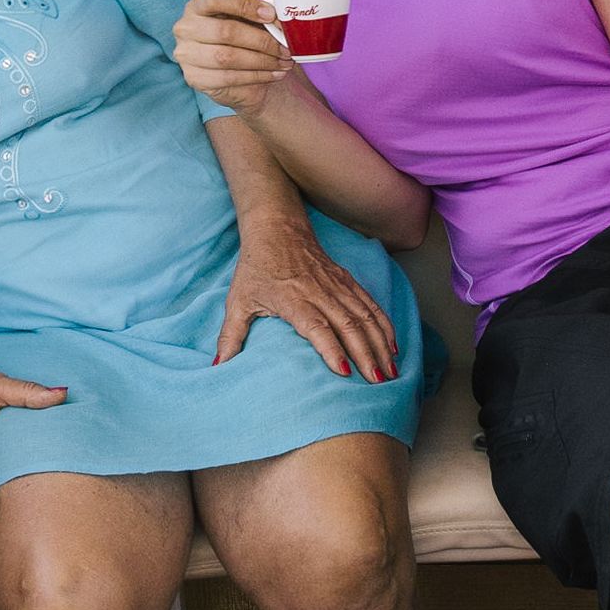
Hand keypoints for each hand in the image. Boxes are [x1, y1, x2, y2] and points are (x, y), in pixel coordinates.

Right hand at [174, 0, 295, 116]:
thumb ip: (269, 6)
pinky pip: (228, 78)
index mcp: (197, 5)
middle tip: (286, 47)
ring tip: (285, 62)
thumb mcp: (255, 18)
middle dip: (262, 41)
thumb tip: (285, 0)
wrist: (238, 73)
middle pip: (225, 31)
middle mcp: (185, 28)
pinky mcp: (195, 78)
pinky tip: (275, 74)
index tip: (272, 15)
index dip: (245, 5)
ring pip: (227, 57)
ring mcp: (186, 55)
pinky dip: (257, 77)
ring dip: (262, 61)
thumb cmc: (245, 37)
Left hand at [218, 208, 398, 380]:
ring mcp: (336, 284)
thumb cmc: (255, 267)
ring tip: (391, 371)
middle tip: (378, 382)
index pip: (316, 327)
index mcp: (292, 299)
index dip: (331, 349)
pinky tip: (392, 345)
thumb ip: (230, 336)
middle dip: (366, 354)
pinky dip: (384, 324)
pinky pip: (370, 304)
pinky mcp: (346, 280)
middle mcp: (318, 291)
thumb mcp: (238, 301)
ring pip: (364, 315)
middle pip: (348, 325)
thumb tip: (217, 368)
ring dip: (379, 343)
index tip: (345, 372)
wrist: (276, 227)